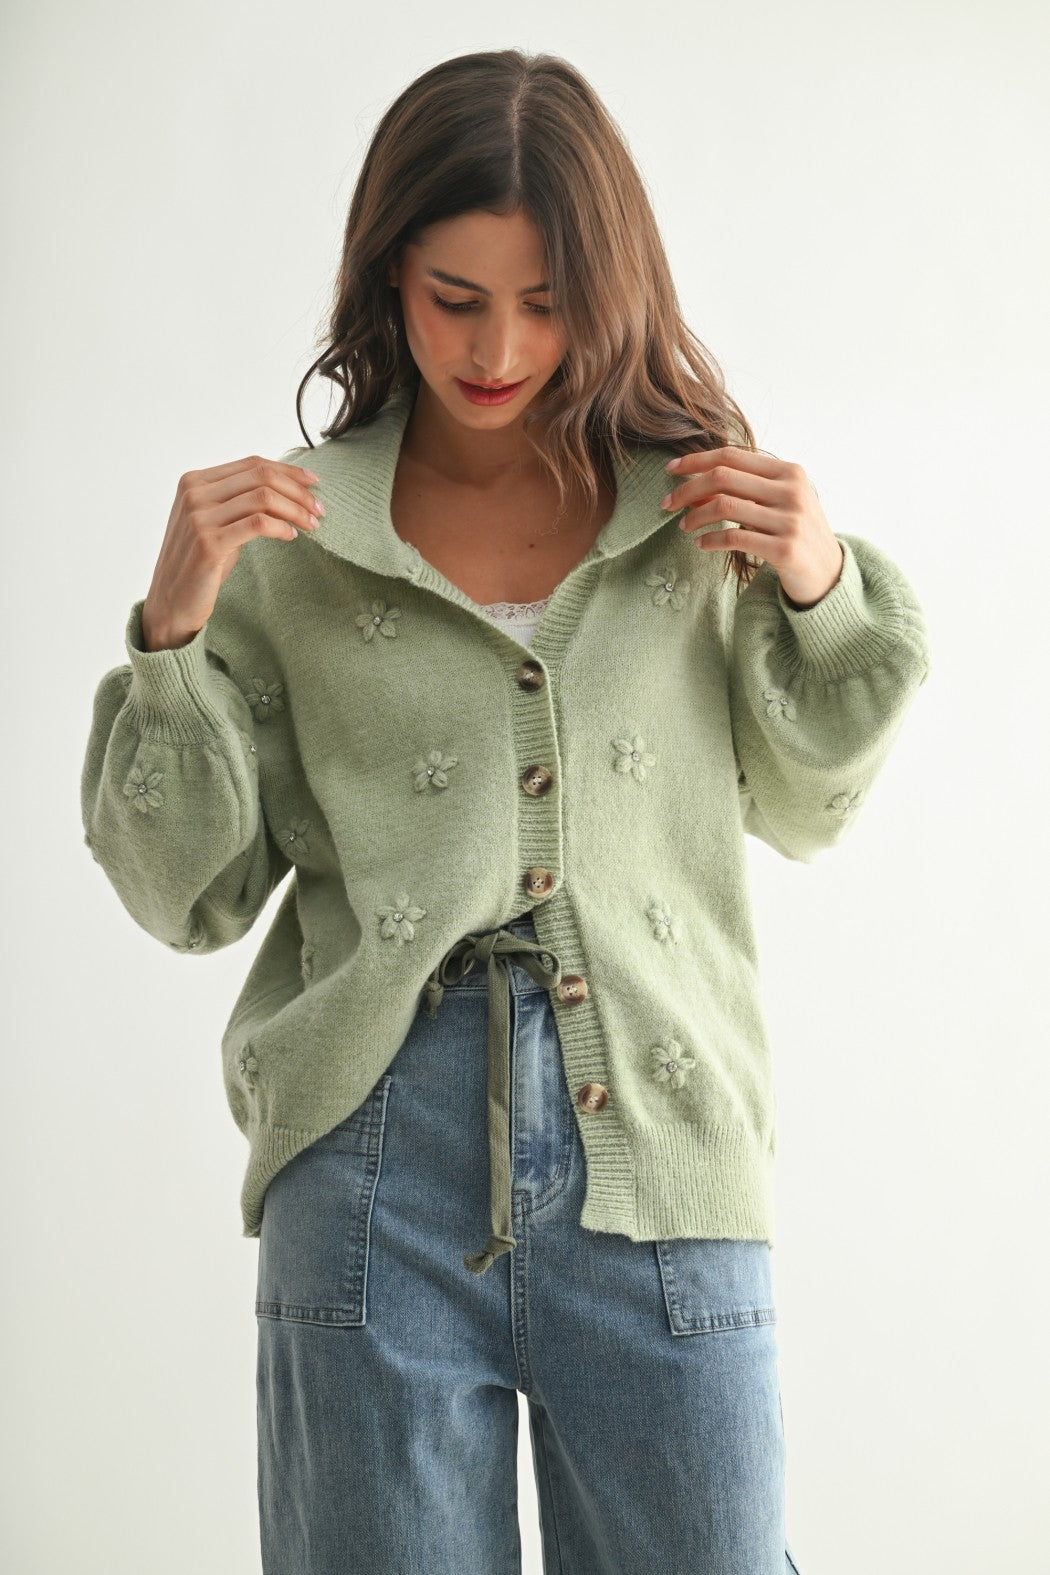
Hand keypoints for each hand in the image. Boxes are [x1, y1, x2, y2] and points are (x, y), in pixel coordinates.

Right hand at [141, 457, 323, 649]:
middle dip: (298, 491)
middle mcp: (194, 494)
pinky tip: (291, 536)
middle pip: (261, 476)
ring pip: (263, 498)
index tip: (314, 483)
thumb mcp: (217, 522)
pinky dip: (282, 527)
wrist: (170, 602)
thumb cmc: (200, 563)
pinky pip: (258, 524)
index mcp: (194, 481)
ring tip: (312, 524)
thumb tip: (286, 488)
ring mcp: (199, 517)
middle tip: (319, 509)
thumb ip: (239, 501)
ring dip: (295, 510)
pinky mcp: (209, 543)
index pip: (252, 464)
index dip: (288, 471)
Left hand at [660, 447, 844, 608]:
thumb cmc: (796, 533)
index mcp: (789, 471)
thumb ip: (746, 489)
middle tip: (667, 503)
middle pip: (723, 478)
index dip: (696, 460)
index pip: (732, 456)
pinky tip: (701, 544)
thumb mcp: (779, 502)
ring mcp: (790, 520)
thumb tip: (694, 486)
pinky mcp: (784, 549)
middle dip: (687, 489)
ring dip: (695, 516)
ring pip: (724, 507)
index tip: (671, 469)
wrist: (828, 573)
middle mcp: (791, 491)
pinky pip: (734, 539)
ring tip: (684, 525)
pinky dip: (710, 540)